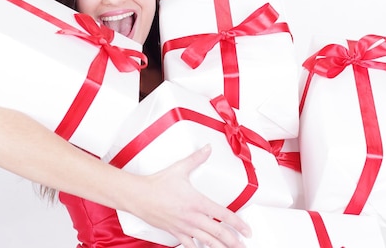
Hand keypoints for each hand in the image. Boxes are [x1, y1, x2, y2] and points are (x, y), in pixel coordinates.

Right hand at [128, 144, 250, 247]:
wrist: (138, 196)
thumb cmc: (157, 184)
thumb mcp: (179, 169)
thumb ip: (196, 158)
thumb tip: (206, 148)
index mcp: (197, 202)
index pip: (224, 215)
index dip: (238, 224)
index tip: (247, 230)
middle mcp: (193, 217)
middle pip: (219, 233)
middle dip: (233, 241)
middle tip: (243, 245)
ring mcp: (184, 227)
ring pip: (207, 242)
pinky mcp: (175, 232)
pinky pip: (189, 244)